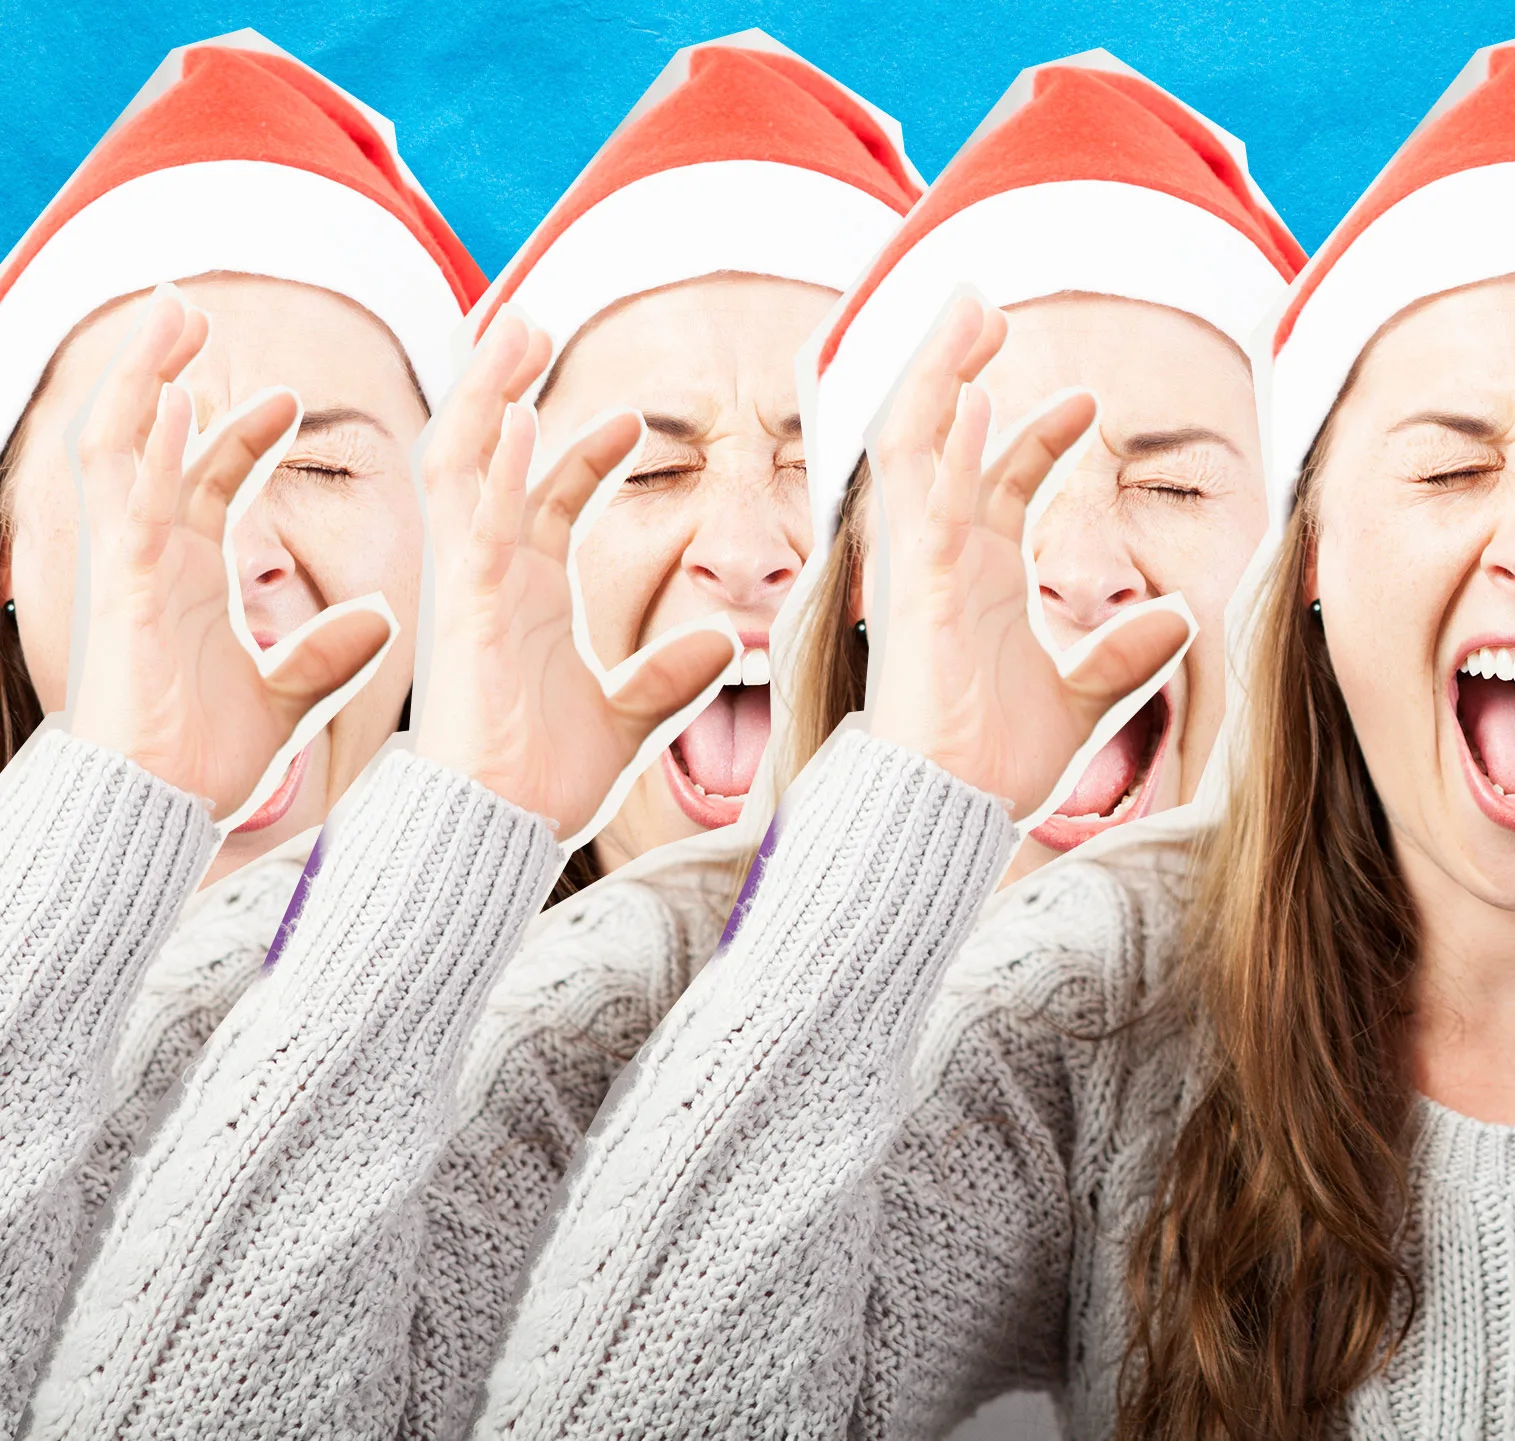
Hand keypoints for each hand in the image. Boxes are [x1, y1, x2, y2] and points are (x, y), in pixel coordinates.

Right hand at [68, 292, 391, 818]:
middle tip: (189, 307)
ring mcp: (134, 567)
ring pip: (124, 447)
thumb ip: (328, 652)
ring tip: (171, 309)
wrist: (156, 816)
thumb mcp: (286, 693)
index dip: (238, 431)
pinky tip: (173, 394)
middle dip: (166, 370)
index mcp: (187, 575)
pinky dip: (151, 447)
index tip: (285, 394)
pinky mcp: (128, 591)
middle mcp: (154, 557)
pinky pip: (133, 502)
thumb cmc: (203, 759)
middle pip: (155, 440)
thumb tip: (379, 620)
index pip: (209, 479)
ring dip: (141, 375)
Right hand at [412, 316, 735, 834]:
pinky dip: (491, 466)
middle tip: (530, 317)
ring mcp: (468, 584)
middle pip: (488, 453)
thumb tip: (727, 646)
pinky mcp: (462, 610)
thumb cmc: (538, 783)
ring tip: (512, 324)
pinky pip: (471, 521)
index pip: (548, 495)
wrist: (491, 837)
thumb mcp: (628, 717)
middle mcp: (488, 574)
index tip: (634, 415)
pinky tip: (512, 414)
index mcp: (520, 593)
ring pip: (464, 461)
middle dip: (502, 383)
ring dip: (483, 390)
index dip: (583, 448)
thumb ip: (672, 676)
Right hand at [866, 297, 1189, 816]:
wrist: (947, 808)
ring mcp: (922, 562)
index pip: (999, 478)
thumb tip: (1181, 621)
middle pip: (940, 436)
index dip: (1036, 433)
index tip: (1086, 401)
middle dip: (956, 366)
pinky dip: (944, 444)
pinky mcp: (916, 584)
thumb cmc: (992, 760)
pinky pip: (923, 497)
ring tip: (967, 307)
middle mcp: (942, 554)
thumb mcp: (1080, 699)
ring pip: (916, 442)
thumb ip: (1125, 657)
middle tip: (984, 306)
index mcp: (973, 573)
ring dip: (937, 371)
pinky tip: (968, 393)